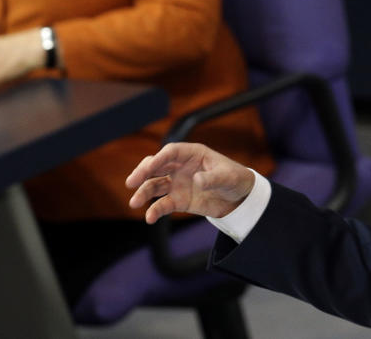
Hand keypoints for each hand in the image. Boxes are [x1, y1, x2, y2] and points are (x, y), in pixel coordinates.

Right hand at [126, 143, 254, 222]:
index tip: (149, 166)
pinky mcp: (178, 200)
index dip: (159, 158)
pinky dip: (155, 210)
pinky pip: (163, 204)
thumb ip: (213, 178)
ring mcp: (177, 183)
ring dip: (143, 192)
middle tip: (131, 182)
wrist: (239, 198)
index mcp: (192, 154)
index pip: (171, 152)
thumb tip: (197, 180)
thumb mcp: (228, 177)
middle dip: (143, 172)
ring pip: (155, 185)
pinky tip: (150, 217)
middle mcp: (180, 167)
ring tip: (134, 203)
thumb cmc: (235, 179)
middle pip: (156, 166)